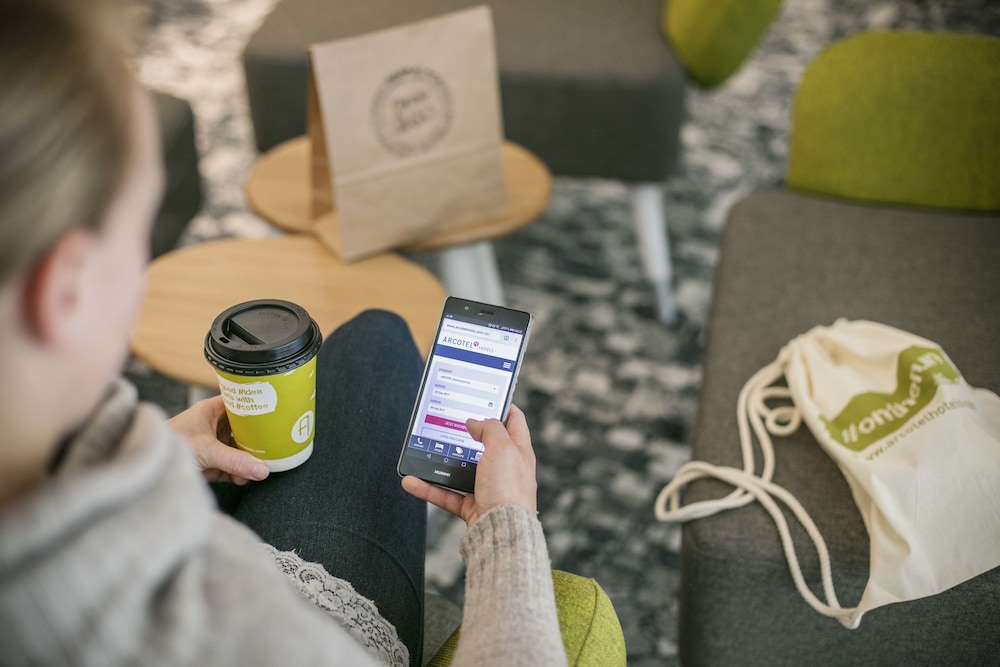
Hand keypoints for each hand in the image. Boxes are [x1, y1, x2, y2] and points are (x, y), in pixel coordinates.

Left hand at [168, 396, 269, 484]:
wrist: (148, 471)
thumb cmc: (167, 447)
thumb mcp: (206, 452)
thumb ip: (235, 461)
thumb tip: (262, 469)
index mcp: (210, 411)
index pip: (239, 401)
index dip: (256, 405)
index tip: (274, 411)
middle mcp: (213, 425)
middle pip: (243, 428)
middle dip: (255, 440)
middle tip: (270, 446)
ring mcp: (212, 445)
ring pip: (239, 448)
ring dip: (247, 460)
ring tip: (254, 468)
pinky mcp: (210, 463)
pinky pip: (231, 466)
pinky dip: (238, 473)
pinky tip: (241, 478)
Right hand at [402, 405, 536, 525]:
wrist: (503, 534)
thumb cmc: (509, 491)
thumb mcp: (502, 448)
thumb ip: (489, 428)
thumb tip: (475, 422)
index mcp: (519, 451)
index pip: (513, 420)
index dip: (500, 405)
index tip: (482, 396)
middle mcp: (505, 468)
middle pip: (484, 444)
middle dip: (465, 434)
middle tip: (448, 421)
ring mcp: (489, 487)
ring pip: (460, 470)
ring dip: (440, 462)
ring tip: (424, 451)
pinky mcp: (473, 506)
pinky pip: (447, 494)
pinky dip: (429, 488)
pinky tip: (413, 481)